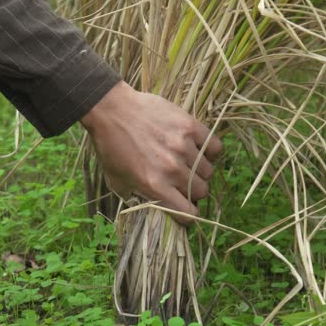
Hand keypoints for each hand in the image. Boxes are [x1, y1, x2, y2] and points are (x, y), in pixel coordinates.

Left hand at [80, 82, 222, 222]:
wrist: (111, 110)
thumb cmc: (111, 147)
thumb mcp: (116, 181)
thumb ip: (136, 199)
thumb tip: (153, 211)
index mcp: (155, 186)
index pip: (189, 213)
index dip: (188, 214)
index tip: (185, 208)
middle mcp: (172, 169)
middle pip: (202, 191)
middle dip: (194, 191)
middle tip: (185, 183)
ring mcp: (183, 147)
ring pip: (209, 171)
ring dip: (201, 171)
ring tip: (190, 164)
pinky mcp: (190, 126)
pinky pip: (215, 147)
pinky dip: (210, 151)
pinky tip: (199, 150)